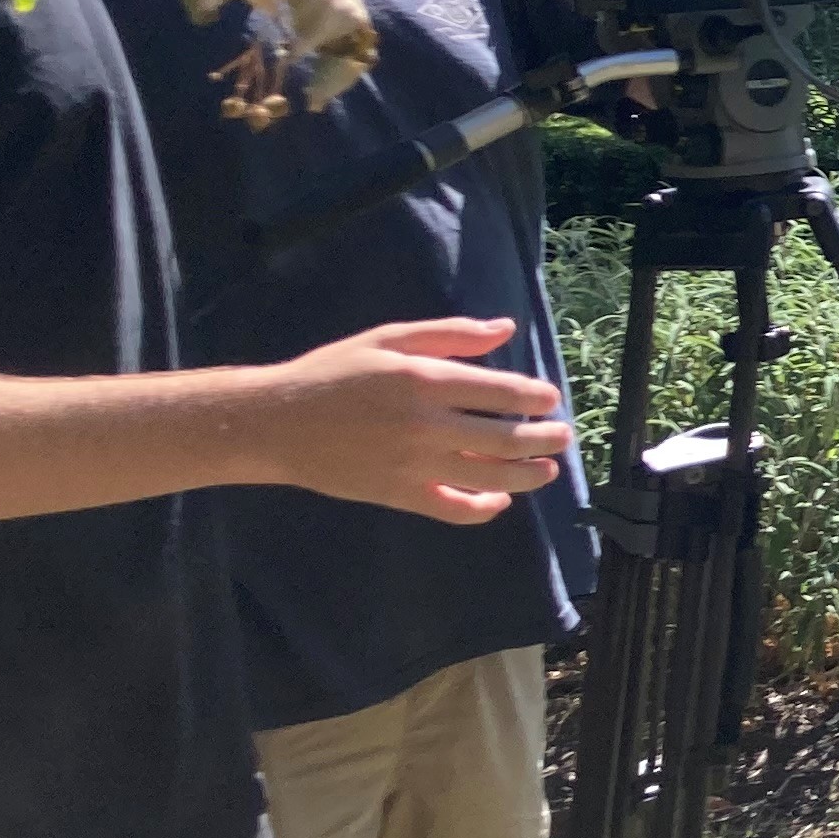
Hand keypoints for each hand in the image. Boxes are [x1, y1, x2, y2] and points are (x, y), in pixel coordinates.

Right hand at [253, 317, 572, 524]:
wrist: (275, 423)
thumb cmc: (333, 373)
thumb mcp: (387, 339)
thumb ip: (450, 334)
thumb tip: (506, 328)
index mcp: (424, 380)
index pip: (502, 391)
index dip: (536, 398)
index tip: (550, 400)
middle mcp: (425, 425)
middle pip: (506, 437)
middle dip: (545, 438)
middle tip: (562, 436)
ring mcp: (414, 464)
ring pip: (490, 477)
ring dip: (529, 474)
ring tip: (548, 469)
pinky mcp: (400, 495)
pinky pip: (455, 509)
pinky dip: (485, 509)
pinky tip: (501, 500)